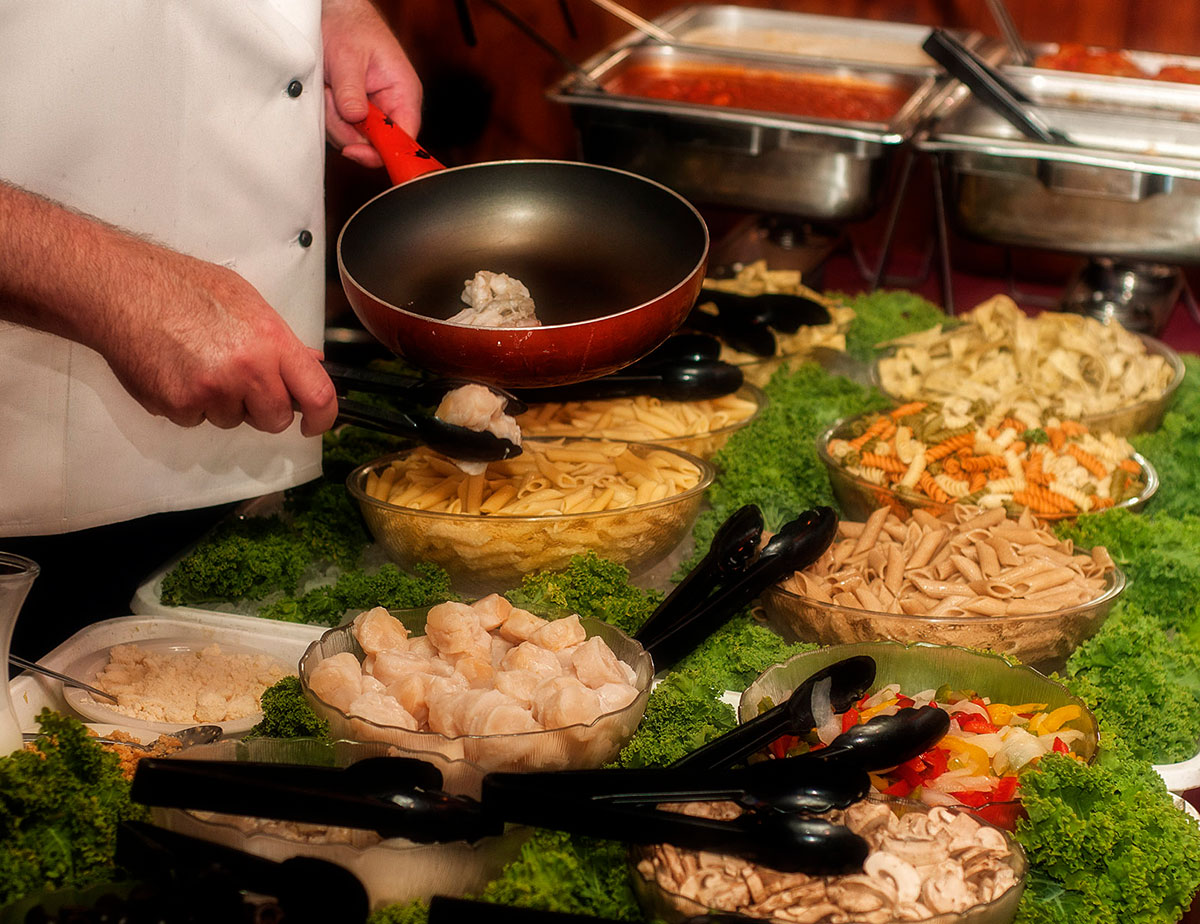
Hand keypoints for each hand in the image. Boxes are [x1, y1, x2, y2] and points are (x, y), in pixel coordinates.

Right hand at [97, 244, 338, 436]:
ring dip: (223, 403)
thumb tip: (311, 364)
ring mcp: (211, 392)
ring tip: (200, 363)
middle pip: (275, 419)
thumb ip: (282, 339)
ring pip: (233, 420)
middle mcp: (246, 371)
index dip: (324, 418)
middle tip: (243, 381)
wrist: (122, 289)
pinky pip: (197, 420)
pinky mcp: (179, 406)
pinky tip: (177, 370)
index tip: (317, 424)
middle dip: (265, 408)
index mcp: (271, 342)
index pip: (318, 395)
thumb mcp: (247, 302)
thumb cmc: (183, 287)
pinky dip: (190, 404)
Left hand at [322, 0, 422, 168]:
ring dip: (333, 117)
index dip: (383, 151)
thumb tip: (354, 118)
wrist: (335, 13)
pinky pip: (340, 129)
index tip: (356, 150)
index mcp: (403, 94)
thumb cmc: (351, 27)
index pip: (403, 138)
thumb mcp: (348, 57)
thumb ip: (351, 90)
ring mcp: (372, 113)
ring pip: (352, 138)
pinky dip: (327, 114)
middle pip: (372, 144)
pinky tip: (327, 92)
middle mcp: (391, 107)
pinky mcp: (355, 114)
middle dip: (345, 126)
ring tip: (329, 87)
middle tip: (331, 97)